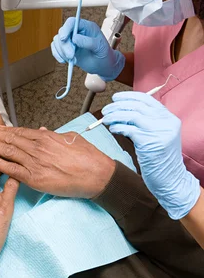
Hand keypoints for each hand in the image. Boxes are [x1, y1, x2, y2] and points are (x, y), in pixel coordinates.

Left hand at [0, 125, 115, 198]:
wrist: (97, 175)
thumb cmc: (88, 158)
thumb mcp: (71, 139)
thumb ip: (54, 135)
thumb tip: (43, 130)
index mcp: (46, 137)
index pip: (19, 132)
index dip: (3, 130)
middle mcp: (38, 147)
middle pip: (9, 139)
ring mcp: (35, 162)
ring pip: (8, 151)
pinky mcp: (35, 178)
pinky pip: (12, 169)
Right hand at [51, 18, 124, 81]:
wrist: (102, 65)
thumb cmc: (104, 54)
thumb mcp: (100, 47)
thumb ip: (88, 42)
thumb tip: (74, 38)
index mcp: (86, 27)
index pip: (72, 22)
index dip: (66, 28)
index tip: (63, 39)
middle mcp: (76, 32)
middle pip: (62, 33)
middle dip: (64, 46)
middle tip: (71, 56)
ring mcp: (70, 41)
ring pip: (57, 41)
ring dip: (61, 52)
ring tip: (72, 60)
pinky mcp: (66, 49)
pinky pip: (56, 49)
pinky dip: (58, 55)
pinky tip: (65, 61)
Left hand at [102, 91, 200, 219]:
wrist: (171, 180)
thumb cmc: (160, 160)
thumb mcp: (157, 137)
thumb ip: (146, 124)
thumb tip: (123, 112)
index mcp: (169, 119)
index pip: (148, 100)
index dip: (129, 97)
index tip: (116, 98)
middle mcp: (166, 122)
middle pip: (138, 106)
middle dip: (119, 105)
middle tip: (106, 108)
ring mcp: (160, 132)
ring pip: (132, 115)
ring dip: (116, 115)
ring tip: (105, 118)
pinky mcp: (150, 142)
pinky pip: (129, 130)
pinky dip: (118, 127)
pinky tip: (113, 128)